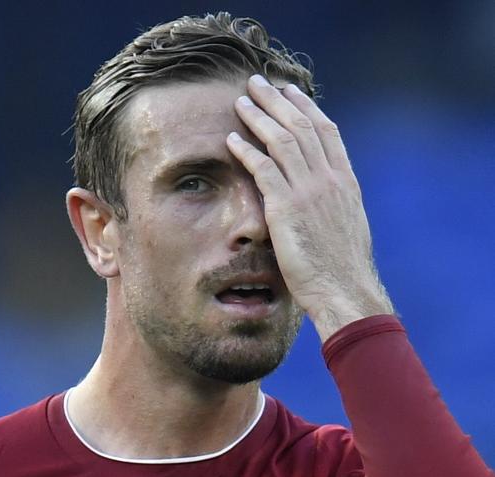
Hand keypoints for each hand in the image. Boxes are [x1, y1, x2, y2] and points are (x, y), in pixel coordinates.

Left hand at [226, 75, 393, 341]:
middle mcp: (328, 179)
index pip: (326, 131)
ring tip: (241, 100)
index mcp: (345, 181)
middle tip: (259, 82)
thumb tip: (319, 194)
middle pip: (301, 125)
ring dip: (259, 116)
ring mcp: (308, 192)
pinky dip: (247, 150)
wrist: (346, 291)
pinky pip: (263, 169)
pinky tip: (231, 139)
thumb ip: (332, 202)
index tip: (290, 91)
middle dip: (278, 100)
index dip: (306, 107)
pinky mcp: (286, 208)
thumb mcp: (346, 226)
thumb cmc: (343, 268)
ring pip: (282, 140)